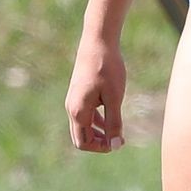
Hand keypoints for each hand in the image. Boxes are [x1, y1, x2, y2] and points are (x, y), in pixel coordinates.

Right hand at [66, 34, 125, 152]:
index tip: (119, 142)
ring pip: (83, 126)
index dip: (101, 148)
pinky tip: (110, 117)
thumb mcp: (114, 98)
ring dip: (98, 133)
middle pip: (80, 137)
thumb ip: (114, 123)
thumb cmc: (107, 68)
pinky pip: (84, 115)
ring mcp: (73, 100)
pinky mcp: (78, 93)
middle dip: (98, 143)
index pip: (83, 143)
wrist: (97, 42)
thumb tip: (115, 146)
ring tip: (117, 131)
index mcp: (78, 111)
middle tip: (118, 140)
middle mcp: (71, 108)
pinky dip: (96, 121)